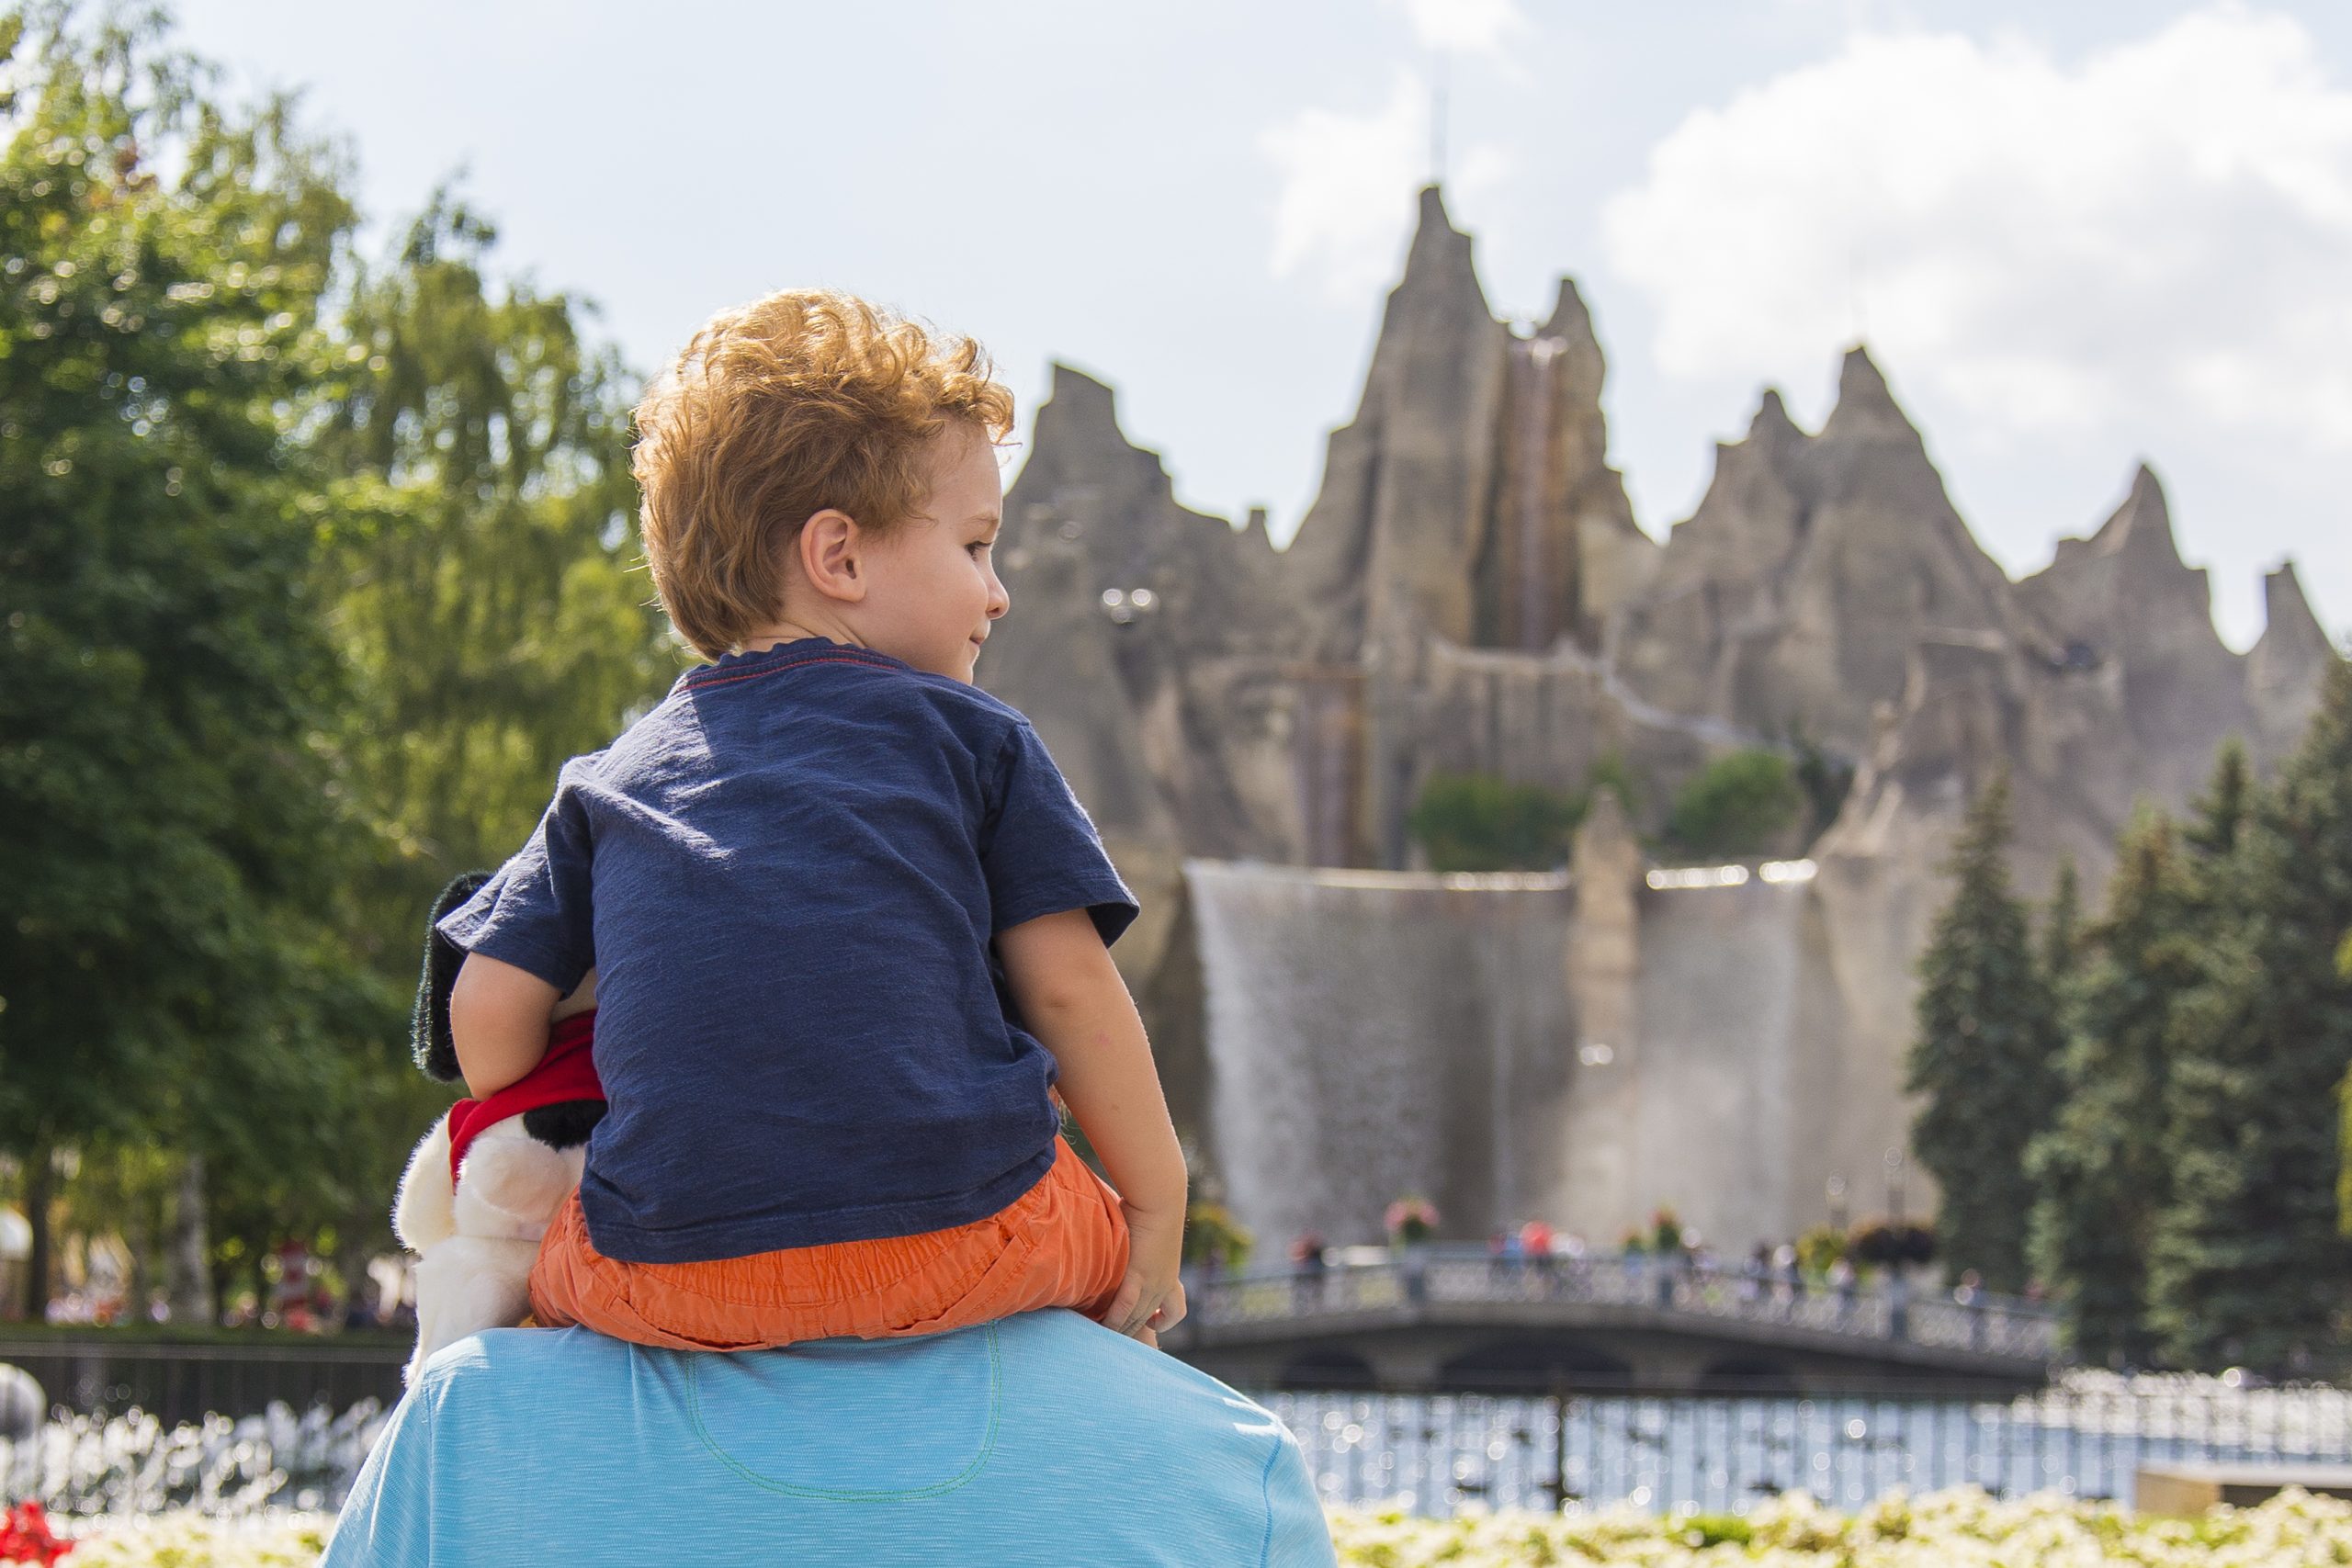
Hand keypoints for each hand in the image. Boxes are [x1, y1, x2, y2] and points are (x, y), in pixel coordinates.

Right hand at [1103, 1201, 1186, 1342]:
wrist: (1161, 1198)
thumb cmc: (1153, 1206)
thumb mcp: (1151, 1232)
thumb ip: (1140, 1243)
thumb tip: (1127, 1236)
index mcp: (1171, 1275)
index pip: (1175, 1311)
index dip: (1164, 1321)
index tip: (1152, 1324)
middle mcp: (1164, 1283)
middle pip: (1147, 1319)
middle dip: (1131, 1331)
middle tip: (1111, 1337)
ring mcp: (1153, 1282)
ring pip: (1135, 1317)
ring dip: (1119, 1329)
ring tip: (1101, 1336)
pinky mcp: (1139, 1275)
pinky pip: (1125, 1306)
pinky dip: (1114, 1319)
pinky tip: (1101, 1325)